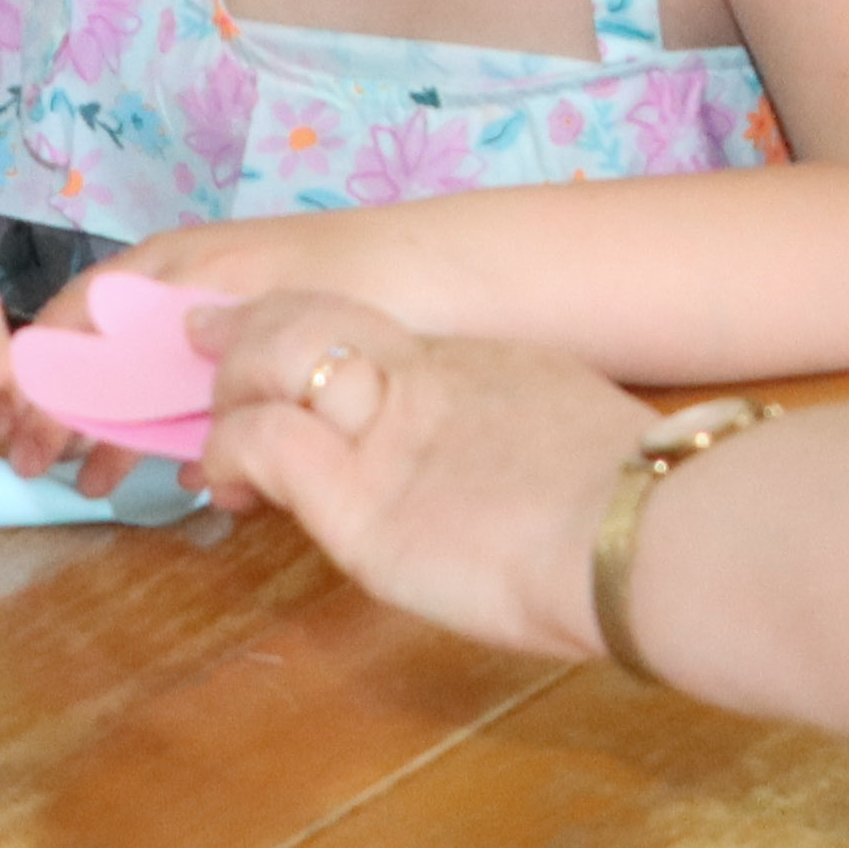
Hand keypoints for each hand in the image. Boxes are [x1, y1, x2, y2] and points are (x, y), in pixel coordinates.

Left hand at [188, 290, 658, 658]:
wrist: (642, 534)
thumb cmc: (641, 513)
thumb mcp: (591, 450)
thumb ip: (544, 453)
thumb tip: (555, 496)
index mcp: (485, 370)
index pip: (379, 334)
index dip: (321, 333)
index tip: (293, 355)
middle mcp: (427, 380)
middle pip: (316, 313)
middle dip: (250, 322)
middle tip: (206, 338)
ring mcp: (387, 432)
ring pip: (274, 355)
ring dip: (229, 386)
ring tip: (212, 433)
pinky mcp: (355, 499)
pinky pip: (266, 441)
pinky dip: (230, 450)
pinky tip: (226, 482)